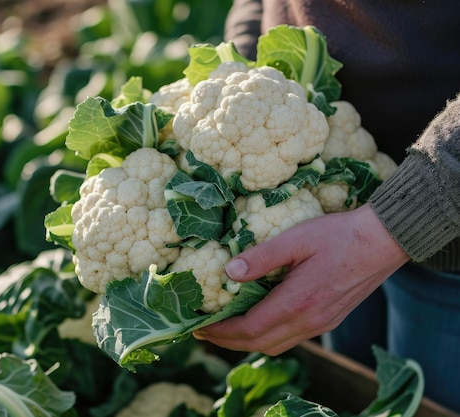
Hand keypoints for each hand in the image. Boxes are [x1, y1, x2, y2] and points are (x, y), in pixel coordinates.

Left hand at [194, 204, 409, 354]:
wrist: (383, 241)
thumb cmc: (338, 235)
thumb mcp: (296, 239)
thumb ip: (261, 257)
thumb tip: (229, 273)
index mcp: (297, 303)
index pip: (249, 330)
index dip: (221, 332)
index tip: (198, 327)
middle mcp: (309, 321)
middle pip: (260, 344)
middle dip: (227, 342)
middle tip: (203, 333)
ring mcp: (321, 324)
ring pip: (276, 344)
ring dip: (247, 342)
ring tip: (225, 331)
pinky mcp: (329, 320)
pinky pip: (291, 338)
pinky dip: (268, 336)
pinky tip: (259, 322)